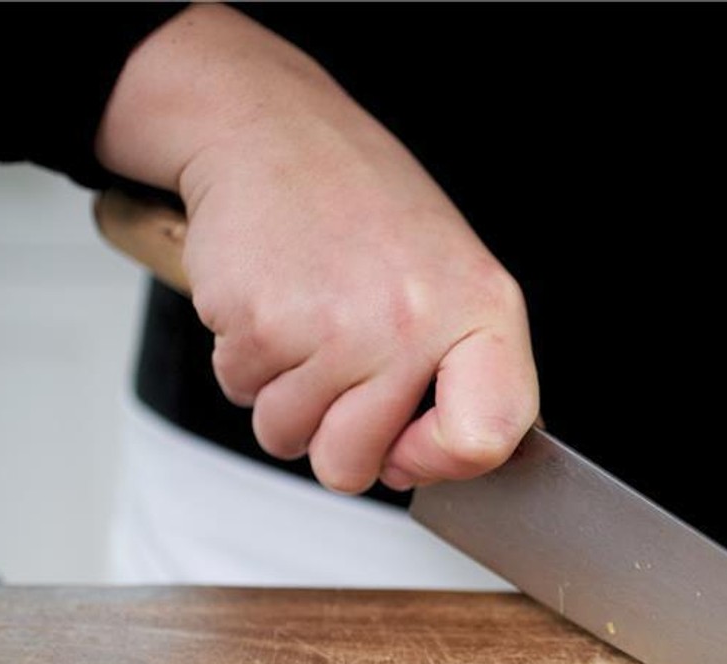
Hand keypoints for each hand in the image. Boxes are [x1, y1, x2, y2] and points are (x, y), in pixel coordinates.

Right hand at [96, 4, 537, 493]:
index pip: (486, 439)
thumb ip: (466, 375)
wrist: (273, 132)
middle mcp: (414, 323)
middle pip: (354, 468)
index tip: (411, 442)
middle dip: (331, 438)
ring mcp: (334, 327)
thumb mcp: (456, 279)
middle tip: (338, 368)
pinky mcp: (258, 323)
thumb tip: (439, 466)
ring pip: (287, 438)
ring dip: (283, 397)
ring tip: (305, 325)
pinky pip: (240, 395)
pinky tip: (272, 303)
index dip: (439, 462)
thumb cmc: (366, 212)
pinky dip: (245, 361)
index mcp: (482, 313)